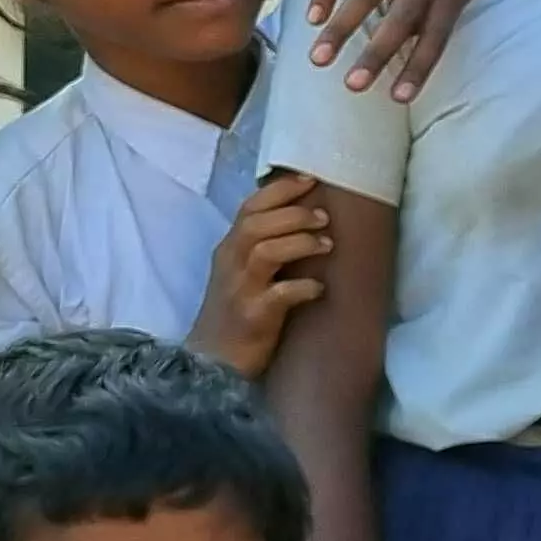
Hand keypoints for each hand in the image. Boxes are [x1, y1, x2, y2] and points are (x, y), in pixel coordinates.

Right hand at [186, 172, 331, 376]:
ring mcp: (240, 289)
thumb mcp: (242, 272)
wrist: (212, 360)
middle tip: (324, 217)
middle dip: (294, 214)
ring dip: (300, 243)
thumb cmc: (236, 312)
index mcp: (229, 249)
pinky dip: (303, 287)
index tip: (310, 180)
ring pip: (266, 252)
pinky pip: (280, 294)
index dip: (280, 191)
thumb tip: (303, 218)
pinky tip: (318, 288)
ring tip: (327, 245)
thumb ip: (263, 245)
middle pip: (257, 224)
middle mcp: (230, 263)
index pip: (249, 208)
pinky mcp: (253, 316)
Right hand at [302, 0, 494, 99]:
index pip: (435, 39)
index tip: (398, 98)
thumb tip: (405, 54)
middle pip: (398, 22)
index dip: (417, 69)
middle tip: (351, 86)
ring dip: (340, 30)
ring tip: (319, 59)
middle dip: (375, 56)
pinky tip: (312, 18)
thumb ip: (435, 17)